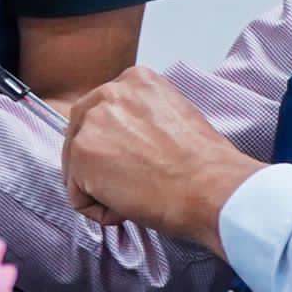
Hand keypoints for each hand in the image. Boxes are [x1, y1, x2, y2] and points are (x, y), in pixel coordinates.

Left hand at [60, 71, 261, 251]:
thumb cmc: (206, 165)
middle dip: (98, 165)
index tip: (133, 162)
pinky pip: (77, 196)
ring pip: (78, 167)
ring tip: (139, 194)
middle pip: (80, 134)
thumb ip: (142, 118)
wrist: (214, 189)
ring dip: (102, 189)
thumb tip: (125, 140)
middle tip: (132, 184)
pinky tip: (128, 208)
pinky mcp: (82, 156)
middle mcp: (108, 94)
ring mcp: (91, 123)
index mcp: (135, 80)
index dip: (113, 145)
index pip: (101, 112)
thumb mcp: (175, 116)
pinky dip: (100, 211)